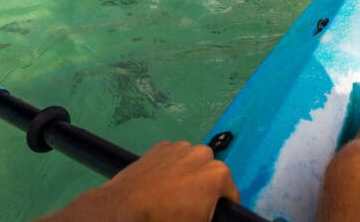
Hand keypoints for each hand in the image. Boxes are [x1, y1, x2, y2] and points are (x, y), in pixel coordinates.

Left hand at [42, 140, 239, 221]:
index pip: (231, 194)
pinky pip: (173, 157)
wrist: (127, 205)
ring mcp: (181, 146)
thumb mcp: (198, 221)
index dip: (223, 207)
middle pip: (212, 173)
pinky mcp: (161, 146)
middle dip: (205, 187)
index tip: (210, 214)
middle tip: (189, 204)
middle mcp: (203, 153)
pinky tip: (159, 181)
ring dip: (188, 173)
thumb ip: (210, 213)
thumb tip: (205, 206)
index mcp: (218, 173)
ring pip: (192, 162)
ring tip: (172, 191)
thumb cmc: (167, 218)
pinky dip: (171, 166)